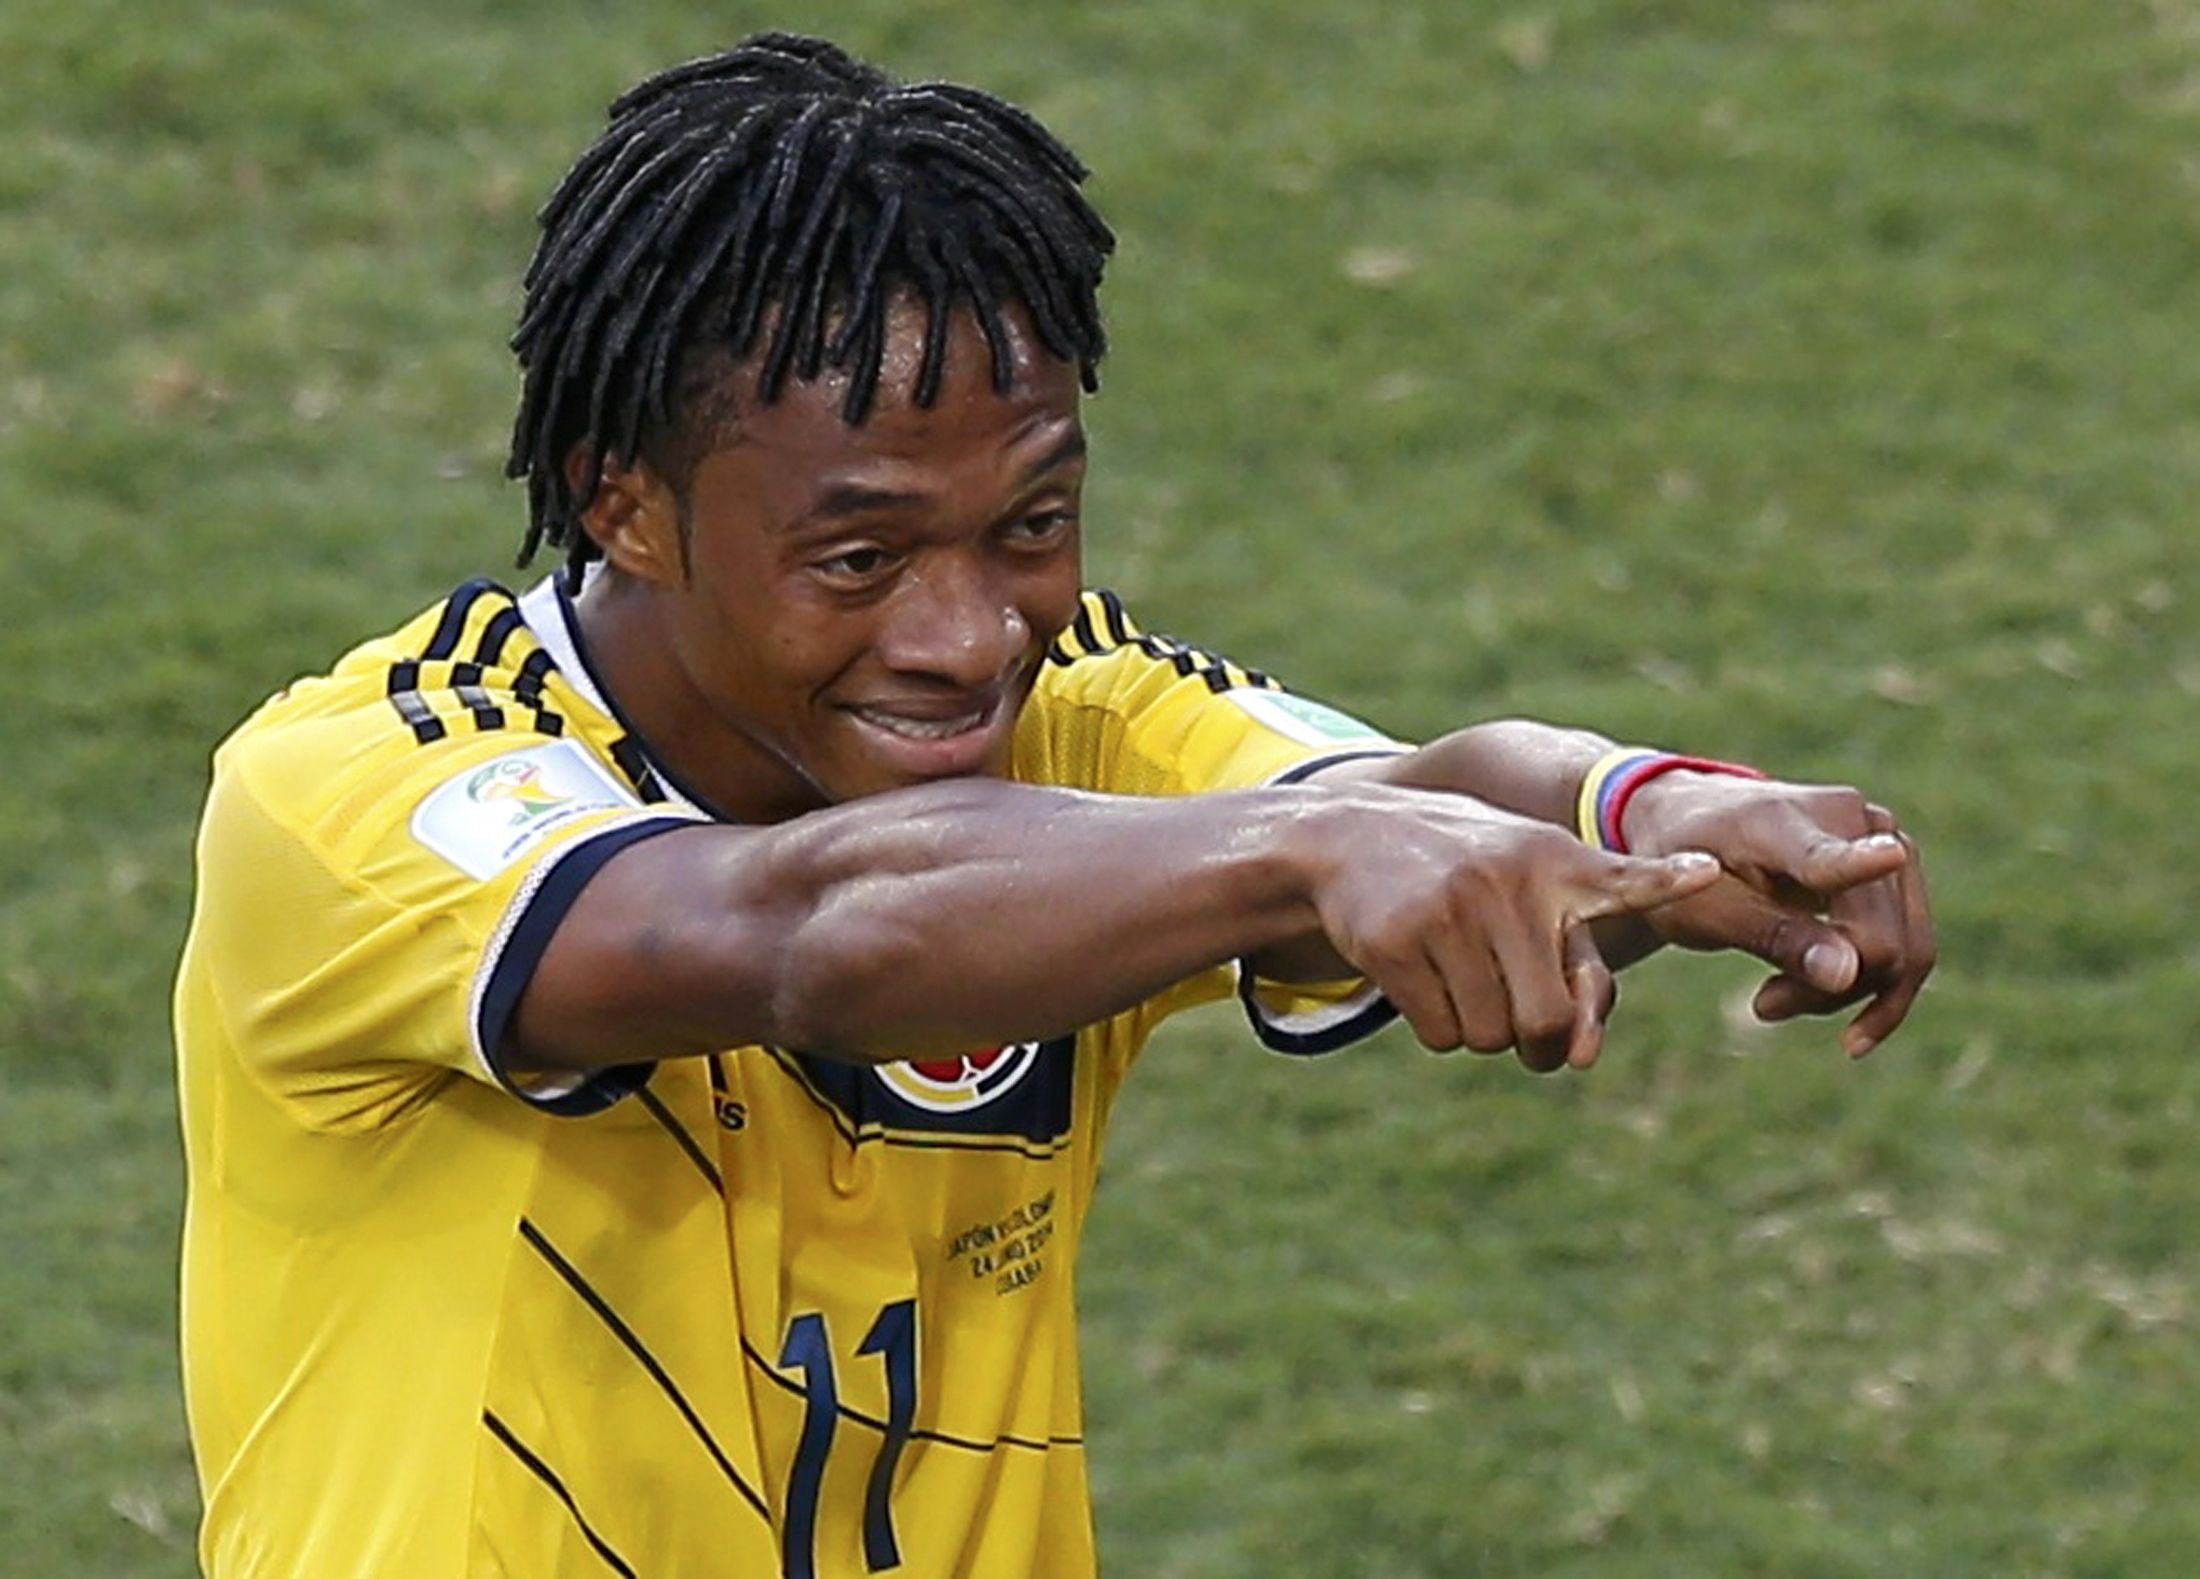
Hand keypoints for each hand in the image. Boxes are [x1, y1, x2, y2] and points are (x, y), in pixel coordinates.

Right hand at [1299, 788, 1724, 1071]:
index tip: (1709, 874)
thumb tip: (1583, 1057)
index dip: (1666, 881)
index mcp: (1555, 864)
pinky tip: (1422, 975)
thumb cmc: (1471, 877)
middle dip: (1536, 1043)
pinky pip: (1440, 1033)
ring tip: (1463, 976)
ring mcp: (1446, 909)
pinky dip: (1438, 1026)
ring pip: (1488, 1037)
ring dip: (1480, 1031)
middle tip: (1521, 1025)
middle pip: (1546, 1021)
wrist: (1355, 839)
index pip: (1623, 878)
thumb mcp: (1533, 892)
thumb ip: (1580, 969)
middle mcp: (1506, 882)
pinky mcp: (1392, 940)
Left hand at [1620, 772, 1935, 1055]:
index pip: (1825, 852)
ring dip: (1848, 991)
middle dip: (1826, 989)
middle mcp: (1850, 817)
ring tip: (1777, 1001)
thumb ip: (1772, 937)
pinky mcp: (1899, 865)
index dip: (1859, 862)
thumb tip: (1847, 975)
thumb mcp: (1704, 911)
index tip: (1890, 856)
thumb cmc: (1689, 866)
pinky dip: (1878, 988)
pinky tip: (1853, 1031)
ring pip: (1901, 947)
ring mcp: (1885, 836)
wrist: (1695, 823)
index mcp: (1778, 819)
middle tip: (1762, 1005)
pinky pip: (1910, 943)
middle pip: (1876, 934)